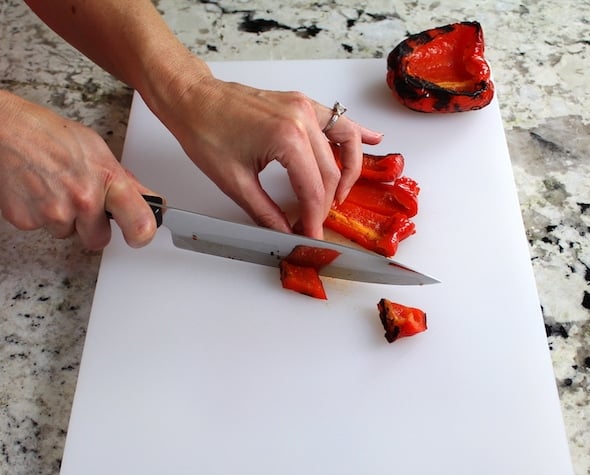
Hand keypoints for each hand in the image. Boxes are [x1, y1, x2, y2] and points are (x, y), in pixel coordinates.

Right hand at [0, 92, 158, 249]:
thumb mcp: (99, 151)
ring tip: (55, 189)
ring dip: (65, 219)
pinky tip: (38, 192)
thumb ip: (127, 182)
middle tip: (81, 202)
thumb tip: (151, 200)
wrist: (6, 129)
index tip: (139, 236)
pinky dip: (40, 215)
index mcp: (107, 181)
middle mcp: (83, 199)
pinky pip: (42, 229)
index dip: (141, 235)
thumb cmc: (51, 135)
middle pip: (99, 240)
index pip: (140, 223)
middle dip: (92, 226)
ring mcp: (54, 212)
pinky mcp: (27, 220)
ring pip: (68, 234)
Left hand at [159, 75, 382, 239]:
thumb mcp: (235, 183)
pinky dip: (354, 134)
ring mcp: (304, 107)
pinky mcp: (302, 104)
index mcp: (286, 138)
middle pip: (330, 172)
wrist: (192, 98)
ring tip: (341, 196)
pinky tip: (373, 140)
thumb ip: (266, 212)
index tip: (311, 236)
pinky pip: (338, 119)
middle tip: (314, 224)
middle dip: (325, 204)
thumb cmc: (205, 132)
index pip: (313, 190)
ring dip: (349, 171)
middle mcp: (302, 119)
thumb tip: (285, 233)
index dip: (314, 219)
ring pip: (346, 142)